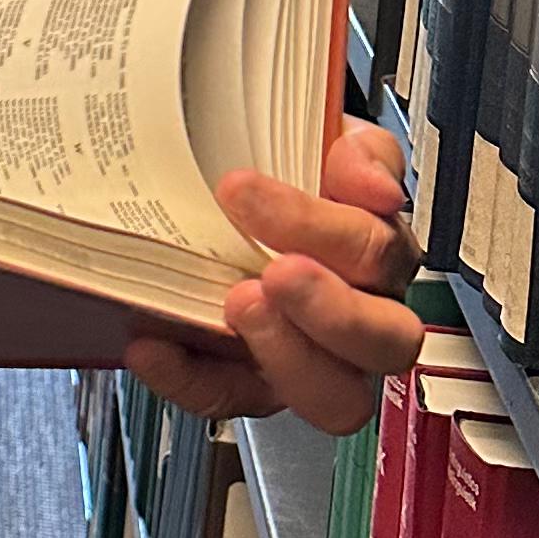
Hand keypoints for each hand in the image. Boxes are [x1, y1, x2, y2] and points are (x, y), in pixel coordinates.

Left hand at [122, 118, 423, 436]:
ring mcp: (306, 357)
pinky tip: (153, 344)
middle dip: (332, 310)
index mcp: (376, 255)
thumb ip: (355, 153)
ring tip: (233, 306)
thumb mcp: (314, 138)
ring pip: (334, 396)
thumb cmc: (271, 177)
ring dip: (284, 353)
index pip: (376, 251)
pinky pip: (229, 399)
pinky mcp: (248, 384)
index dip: (321, 224)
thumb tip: (375, 185)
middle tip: (274, 273)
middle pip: (385, 341)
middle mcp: (355, 315)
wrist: (203, 202)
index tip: (246, 191)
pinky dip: (189, 379)